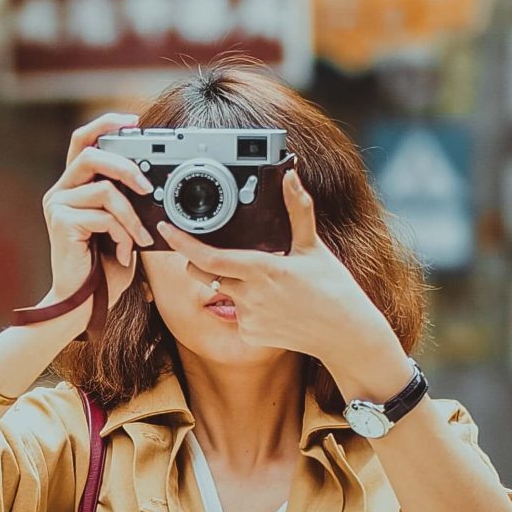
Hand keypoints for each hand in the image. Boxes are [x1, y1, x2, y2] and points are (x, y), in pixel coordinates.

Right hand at [42, 112, 155, 312]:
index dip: (106, 124)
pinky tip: (123, 253)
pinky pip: (104, 215)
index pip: (84, 140)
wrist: (82, 305)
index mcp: (73, 187)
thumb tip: (152, 184)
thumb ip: (127, 203)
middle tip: (149, 187)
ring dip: (132, 217)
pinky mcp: (61, 222)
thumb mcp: (121, 229)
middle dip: (126, 166)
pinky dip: (122, 234)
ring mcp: (58, 206)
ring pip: (105, 190)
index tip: (134, 121)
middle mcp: (61, 191)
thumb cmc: (103, 270)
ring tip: (140, 240)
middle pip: (92, 153)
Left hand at [156, 168, 400, 360]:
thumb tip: (291, 176)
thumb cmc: (333, 289)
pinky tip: (273, 308)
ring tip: (268, 286)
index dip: (182, 243)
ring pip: (223, 294)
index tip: (167, 230)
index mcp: (261, 269)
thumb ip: (298, 209)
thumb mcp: (313, 247)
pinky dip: (247, 309)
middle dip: (200, 261)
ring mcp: (248, 318)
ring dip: (232, 285)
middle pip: (203, 274)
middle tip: (217, 252)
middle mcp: (249, 295)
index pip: (209, 257)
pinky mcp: (250, 335)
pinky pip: (237, 316)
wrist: (344, 334)